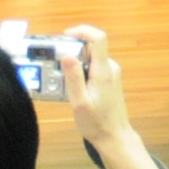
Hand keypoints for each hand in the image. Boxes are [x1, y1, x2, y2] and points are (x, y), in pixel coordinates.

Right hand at [58, 24, 162, 168]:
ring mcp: (111, 74)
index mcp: (104, 70)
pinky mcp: (110, 81)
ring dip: (75, 64)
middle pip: (92, 47)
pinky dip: (81, 72)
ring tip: (60, 79)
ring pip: (91, 59)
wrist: (114, 137)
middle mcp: (110, 68)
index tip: (65, 36)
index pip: (98, 38)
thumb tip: (67, 55)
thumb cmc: (96, 123)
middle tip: (54, 62)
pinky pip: (93, 69)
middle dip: (72, 50)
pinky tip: (71, 88)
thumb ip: (73, 78)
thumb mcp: (79, 102)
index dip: (82, 31)